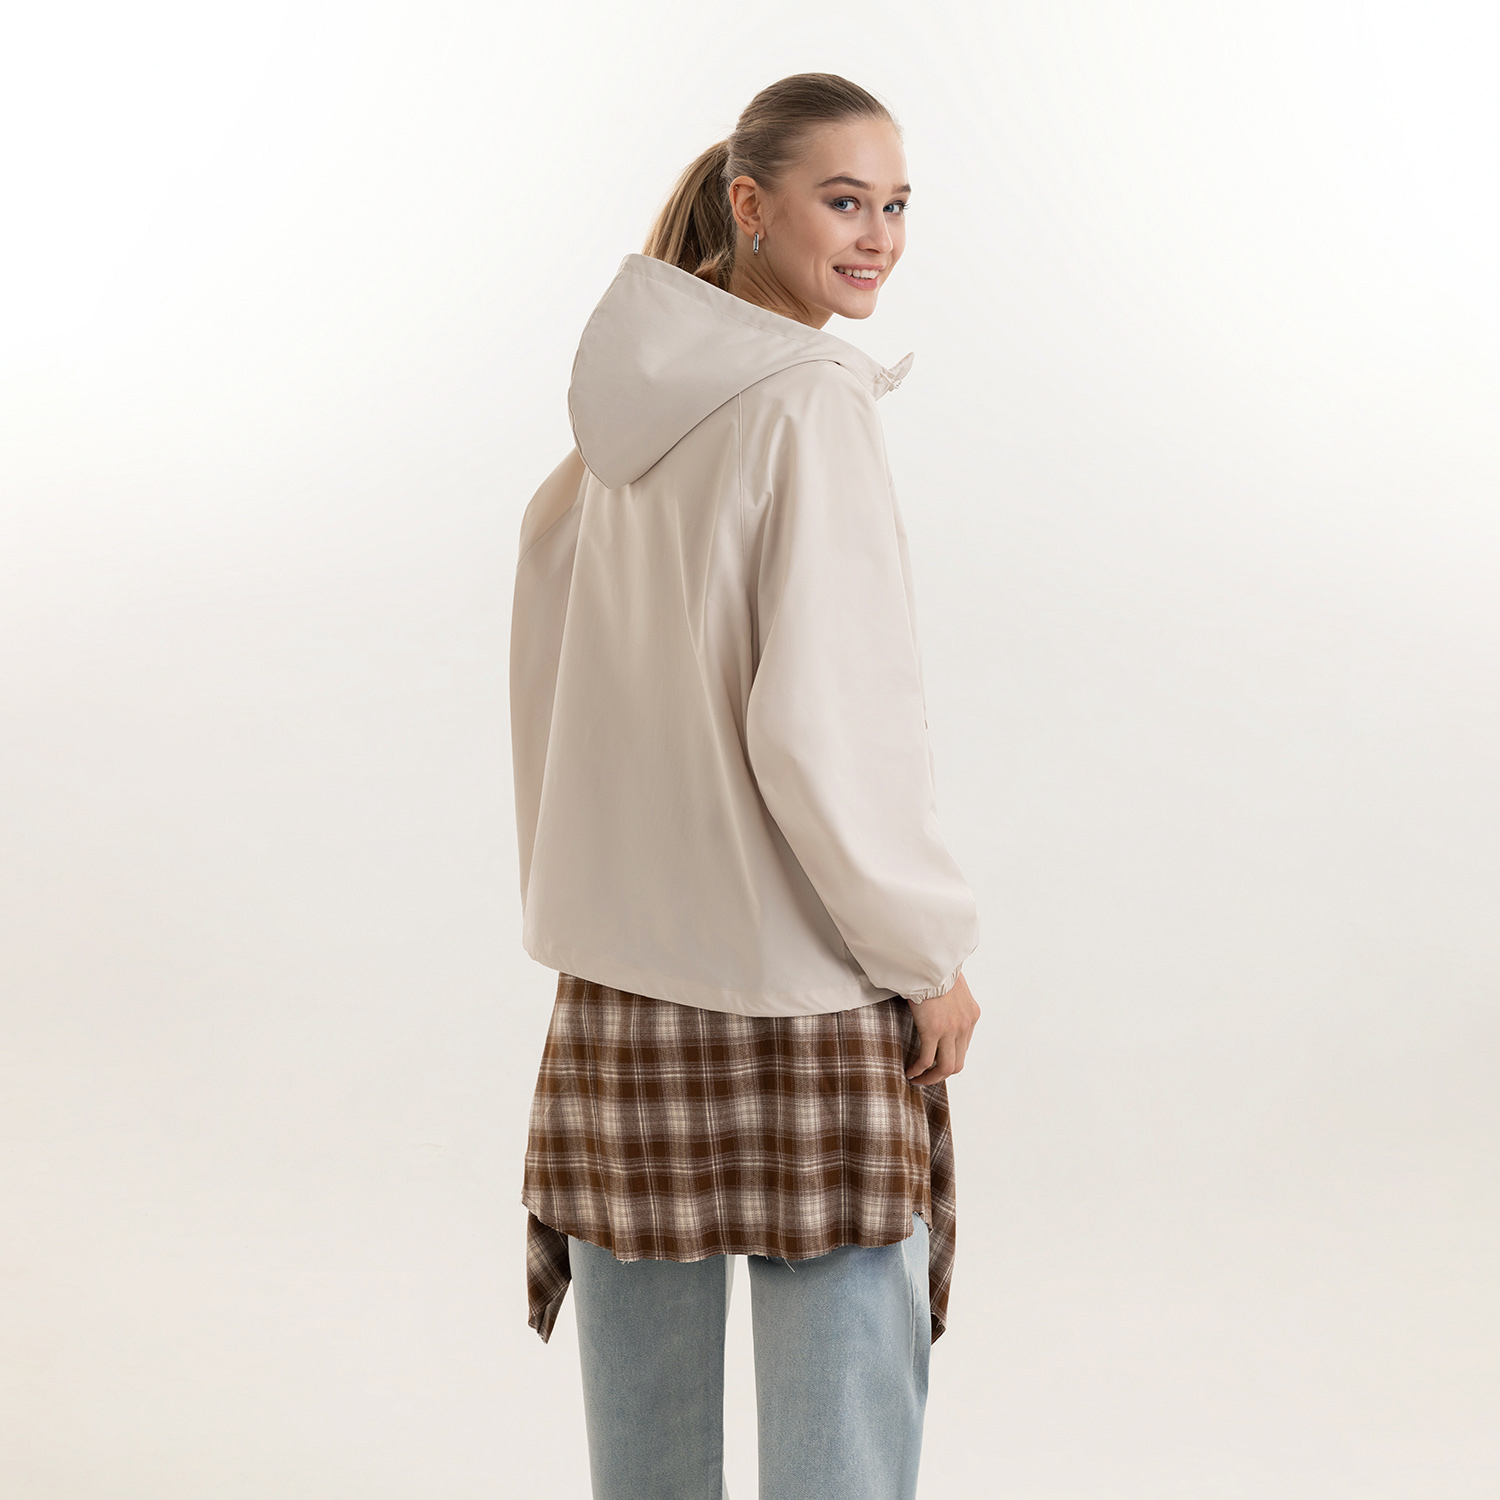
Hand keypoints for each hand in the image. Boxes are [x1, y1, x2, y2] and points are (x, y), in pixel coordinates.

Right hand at [904, 970, 979, 1084]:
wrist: (929, 960)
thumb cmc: (935, 969)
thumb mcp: (952, 986)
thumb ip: (950, 1001)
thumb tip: (939, 1006)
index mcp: (972, 1015)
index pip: (963, 1047)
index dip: (948, 1058)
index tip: (935, 1061)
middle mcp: (965, 1025)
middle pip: (957, 1063)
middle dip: (941, 1074)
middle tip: (926, 1077)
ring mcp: (951, 1030)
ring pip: (945, 1067)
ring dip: (931, 1078)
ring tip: (917, 1079)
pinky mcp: (934, 1030)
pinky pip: (927, 1059)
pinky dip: (918, 1070)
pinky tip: (909, 1071)